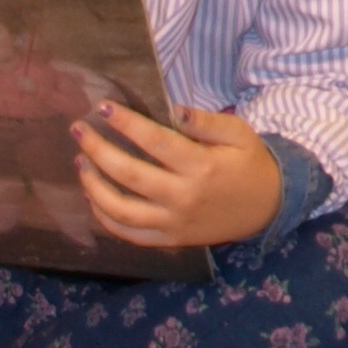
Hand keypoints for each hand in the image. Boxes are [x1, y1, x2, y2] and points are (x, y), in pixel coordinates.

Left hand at [75, 101, 283, 248]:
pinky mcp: (170, 240)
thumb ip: (205, 122)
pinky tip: (94, 197)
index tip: (103, 108)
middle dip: (98, 150)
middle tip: (79, 131)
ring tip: (81, 163)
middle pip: (129, 174)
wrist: (269, 207)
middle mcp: (183, 197)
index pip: (155, 142)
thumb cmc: (251, 163)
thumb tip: (173, 110)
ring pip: (121, 209)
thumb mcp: (238, 133)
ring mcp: (174, 222)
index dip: (126, 123)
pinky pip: (129, 233)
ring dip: (94, 185)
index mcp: (201, 166)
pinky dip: (105, 218)